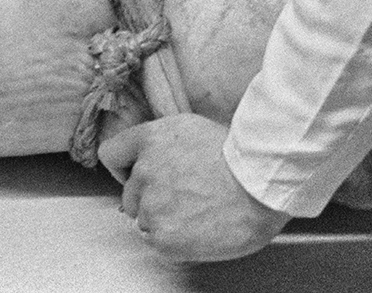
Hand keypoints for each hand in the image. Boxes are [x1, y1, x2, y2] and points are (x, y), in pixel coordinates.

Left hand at [100, 114, 289, 264]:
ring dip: (163, 220)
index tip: (138, 177)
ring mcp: (151, 205)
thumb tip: (149, 161)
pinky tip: (197, 228)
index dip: (124, 168)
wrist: (260, 185)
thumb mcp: (192, 129)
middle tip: (185, 198)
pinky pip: (156, 242)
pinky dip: (173, 240)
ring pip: (144, 220)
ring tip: (197, 213)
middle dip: (151, 198)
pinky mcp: (161, 236)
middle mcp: (143, 171)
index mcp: (150, 139)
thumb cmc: (237, 157)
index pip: (111, 154)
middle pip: (130, 194)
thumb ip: (162, 144)